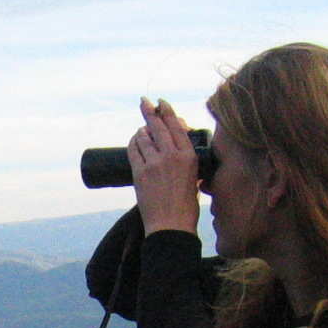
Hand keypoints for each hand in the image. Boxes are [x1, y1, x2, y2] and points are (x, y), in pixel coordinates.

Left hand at [129, 97, 201, 237]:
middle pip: (158, 126)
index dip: (167, 112)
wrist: (171, 225)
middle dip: (150, 111)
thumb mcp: (194, 179)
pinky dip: (133, 142)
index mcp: (189, 156)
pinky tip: (134, 140)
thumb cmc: (185, 207)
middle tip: (144, 101)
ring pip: (144, 136)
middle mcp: (172, 155)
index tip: (161, 103)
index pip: (176, 126)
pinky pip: (133, 150)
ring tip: (142, 130)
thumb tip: (178, 151)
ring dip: (142, 130)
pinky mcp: (140, 173)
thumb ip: (187, 162)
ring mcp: (155, 163)